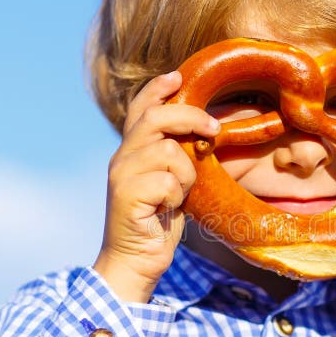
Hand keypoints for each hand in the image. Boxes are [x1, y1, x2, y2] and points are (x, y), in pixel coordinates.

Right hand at [93, 71, 220, 302]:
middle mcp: (121, 157)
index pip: (141, 108)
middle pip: (156, 118)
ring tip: (180, 194)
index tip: (178, 76)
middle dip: (190, 117)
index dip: (158, 89)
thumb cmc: (157, 222)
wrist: (135, 260)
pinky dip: (178, 196)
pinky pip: (168, 181)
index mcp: (131, 151)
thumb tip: (200, 131)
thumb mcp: (171, 182)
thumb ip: (175, 156)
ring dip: (187, 174)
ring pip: (169, 152)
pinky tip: (168, 210)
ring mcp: (121, 175)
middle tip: (213, 129)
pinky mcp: (126, 195)